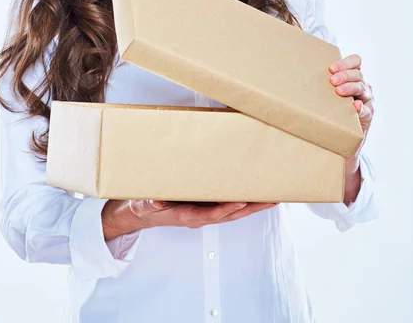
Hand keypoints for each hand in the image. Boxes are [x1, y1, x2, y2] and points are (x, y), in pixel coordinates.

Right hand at [102, 199, 278, 240]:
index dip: (227, 209)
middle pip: (230, 214)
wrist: (140, 214)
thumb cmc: (144, 207)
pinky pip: (227, 206)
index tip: (242, 202)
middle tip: (271, 199)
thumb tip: (157, 200)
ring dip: (252, 206)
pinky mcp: (203, 207)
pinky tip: (253, 195)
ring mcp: (203, 213)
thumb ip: (149, 202)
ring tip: (271, 197)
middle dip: (251, 208)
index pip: (211, 214)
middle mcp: (199, 216)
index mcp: (186, 216)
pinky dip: (242, 202)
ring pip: (232, 212)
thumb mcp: (143, 203)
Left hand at [328, 53, 374, 163]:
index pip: (356, 62)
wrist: (339, 137)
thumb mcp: (324, 94)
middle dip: (345, 75)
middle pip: (358, 74)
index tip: (331, 68)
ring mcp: (366, 100)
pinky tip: (355, 106)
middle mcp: (361, 86)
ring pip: (363, 89)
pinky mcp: (367, 115)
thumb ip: (318, 84)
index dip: (345, 63)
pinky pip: (366, 110)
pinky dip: (361, 108)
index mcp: (352, 77)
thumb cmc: (328, 110)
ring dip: (351, 88)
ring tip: (339, 91)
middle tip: (332, 80)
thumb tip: (293, 75)